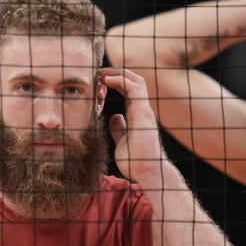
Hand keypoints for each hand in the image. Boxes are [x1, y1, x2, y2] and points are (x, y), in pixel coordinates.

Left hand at [99, 68, 167, 183]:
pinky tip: (107, 80)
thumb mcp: (122, 141)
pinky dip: (121, 80)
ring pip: (136, 81)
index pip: (129, 89)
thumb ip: (119, 128)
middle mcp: (143, 109)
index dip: (115, 81)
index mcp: (138, 114)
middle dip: (116, 73)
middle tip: (98, 73)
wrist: (147, 172)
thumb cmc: (136, 161)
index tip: (100, 81)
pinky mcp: (143, 113)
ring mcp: (144, 110)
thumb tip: (114, 117)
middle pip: (134, 81)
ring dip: (118, 73)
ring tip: (101, 73)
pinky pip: (134, 88)